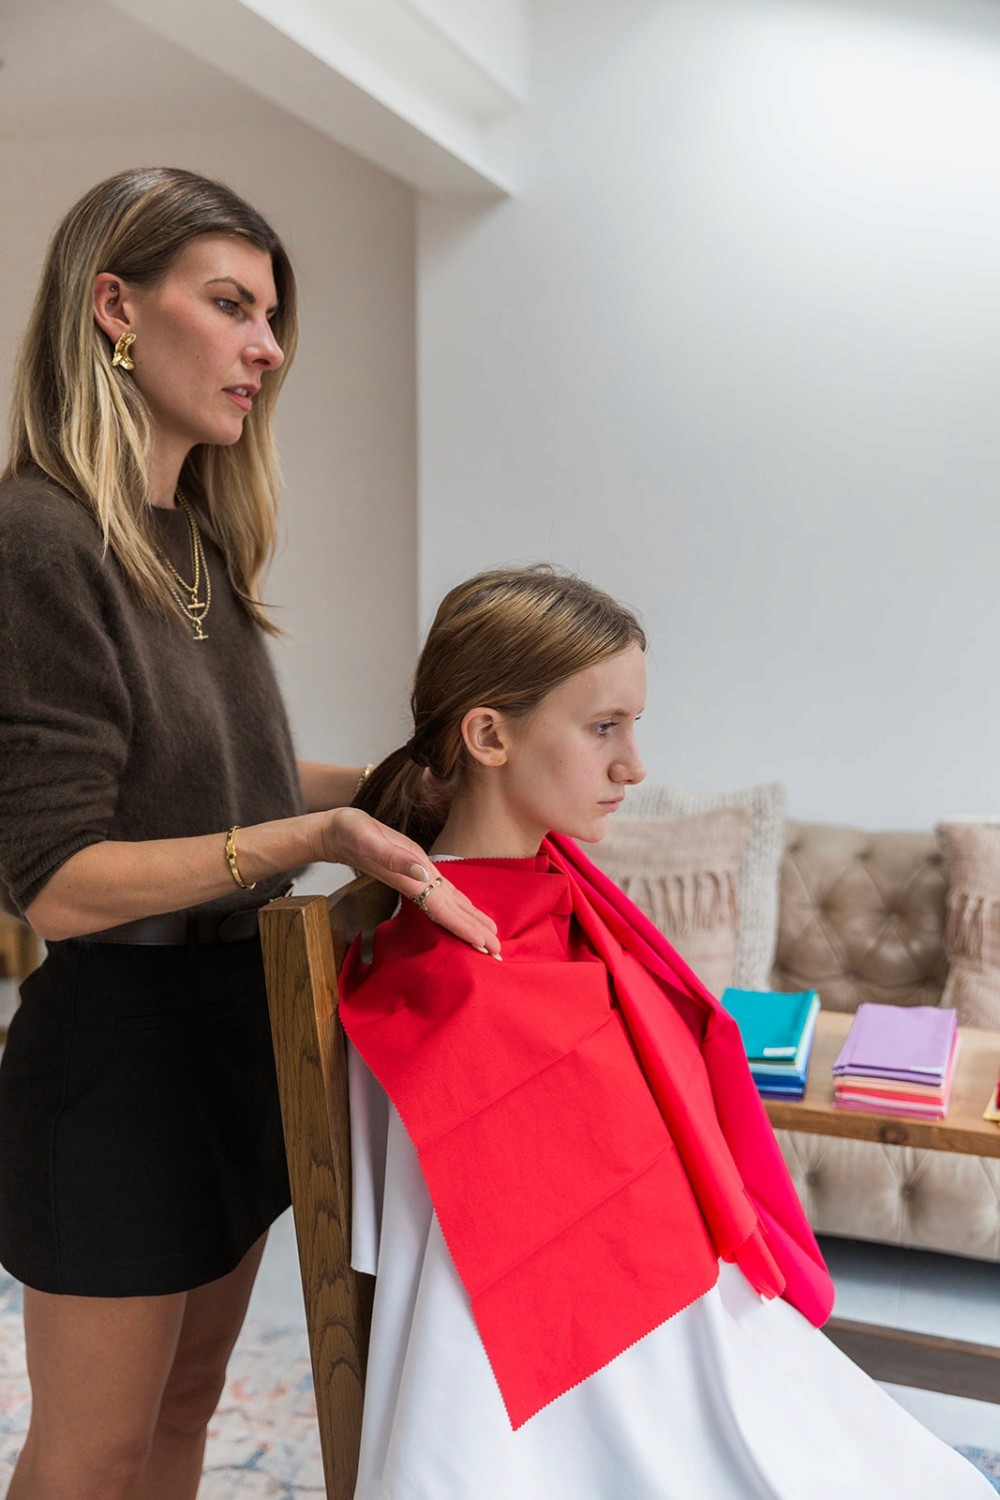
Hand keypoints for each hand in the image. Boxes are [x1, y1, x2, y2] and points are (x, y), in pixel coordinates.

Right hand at [316, 807, 500, 955]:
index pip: (443, 910)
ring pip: (449, 905)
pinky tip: (467, 910)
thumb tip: (423, 873)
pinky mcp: (416, 867)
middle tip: (499, 954)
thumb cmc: (350, 833)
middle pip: (450, 914)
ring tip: (489, 939)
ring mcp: (417, 877)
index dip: (464, 927)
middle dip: (474, 934)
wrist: (335, 832)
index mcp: (410, 881)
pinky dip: (457, 904)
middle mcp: (417, 883)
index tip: (485, 945)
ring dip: (468, 922)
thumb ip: (394, 858)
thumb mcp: (368, 839)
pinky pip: (442, 891)